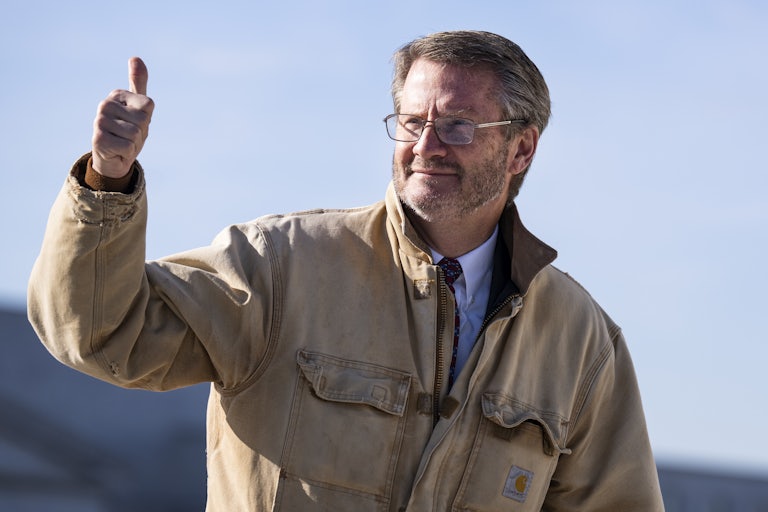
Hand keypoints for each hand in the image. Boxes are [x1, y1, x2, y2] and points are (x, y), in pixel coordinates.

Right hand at [91, 57, 154, 177]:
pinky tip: (117, 150)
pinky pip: (128, 147)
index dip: (147, 120)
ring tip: (123, 143)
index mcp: (116, 95)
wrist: (112, 156)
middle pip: (142, 122)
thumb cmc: (128, 130)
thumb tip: (135, 58)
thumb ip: (138, 83)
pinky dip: (126, 153)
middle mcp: (105, 105)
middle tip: (129, 136)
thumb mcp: (138, 107)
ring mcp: (99, 122)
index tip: (136, 123)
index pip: (148, 107)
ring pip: (135, 135)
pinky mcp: (98, 140)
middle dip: (140, 134)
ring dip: (133, 144)